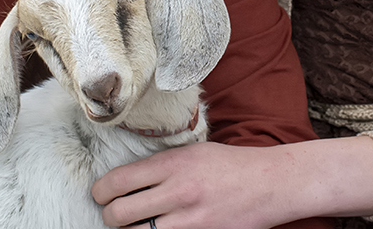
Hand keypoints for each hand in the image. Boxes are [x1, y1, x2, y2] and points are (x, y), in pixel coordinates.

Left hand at [91, 136, 372, 228]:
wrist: (272, 183)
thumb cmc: (231, 165)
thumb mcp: (194, 152)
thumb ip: (161, 164)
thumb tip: (124, 180)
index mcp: (173, 163)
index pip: (117, 182)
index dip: (100, 192)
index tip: (101, 195)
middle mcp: (178, 192)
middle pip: (118, 214)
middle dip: (111, 216)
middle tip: (117, 214)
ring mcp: (189, 221)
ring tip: (136, 225)